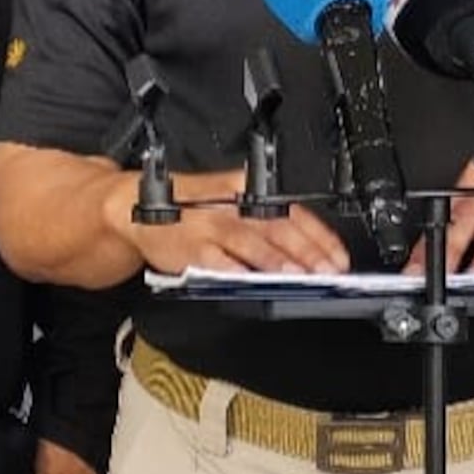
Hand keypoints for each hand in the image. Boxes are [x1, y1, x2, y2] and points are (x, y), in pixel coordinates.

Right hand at [116, 167, 350, 276]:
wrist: (136, 207)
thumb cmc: (188, 208)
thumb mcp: (229, 202)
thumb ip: (263, 222)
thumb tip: (305, 250)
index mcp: (246, 191)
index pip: (292, 212)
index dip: (320, 237)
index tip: (338, 257)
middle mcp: (232, 206)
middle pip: (278, 228)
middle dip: (308, 253)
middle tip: (329, 272)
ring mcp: (211, 226)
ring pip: (252, 243)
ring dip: (278, 262)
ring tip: (300, 277)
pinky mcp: (191, 248)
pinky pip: (220, 262)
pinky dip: (238, 273)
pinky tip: (255, 283)